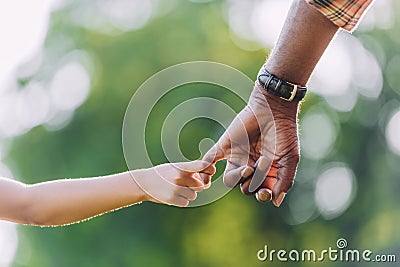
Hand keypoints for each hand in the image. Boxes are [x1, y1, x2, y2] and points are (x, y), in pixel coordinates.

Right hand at [132, 161, 215, 206]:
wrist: (144, 182)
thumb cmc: (163, 174)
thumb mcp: (175, 168)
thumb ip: (190, 172)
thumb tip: (207, 182)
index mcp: (181, 167)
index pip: (201, 165)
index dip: (209, 168)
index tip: (212, 169)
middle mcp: (180, 176)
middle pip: (200, 185)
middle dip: (195, 186)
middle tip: (184, 183)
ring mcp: (176, 188)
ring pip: (193, 195)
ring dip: (187, 194)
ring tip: (174, 188)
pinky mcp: (172, 199)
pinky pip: (185, 202)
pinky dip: (181, 200)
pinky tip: (171, 195)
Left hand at [202, 73, 299, 206]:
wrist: (272, 108)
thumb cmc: (284, 133)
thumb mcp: (290, 159)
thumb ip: (285, 181)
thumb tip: (276, 202)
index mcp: (267, 172)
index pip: (260, 192)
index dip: (262, 195)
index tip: (265, 192)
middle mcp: (251, 167)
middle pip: (245, 188)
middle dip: (252, 183)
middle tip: (260, 166)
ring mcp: (237, 157)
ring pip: (229, 180)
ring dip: (238, 178)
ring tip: (248, 167)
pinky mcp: (224, 147)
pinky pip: (209, 161)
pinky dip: (204, 169)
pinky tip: (205, 177)